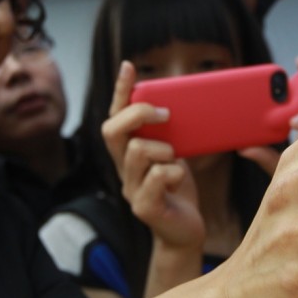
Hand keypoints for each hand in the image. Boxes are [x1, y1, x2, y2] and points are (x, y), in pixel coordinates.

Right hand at [101, 61, 204, 249]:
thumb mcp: (174, 154)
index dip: (119, 91)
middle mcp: (121, 168)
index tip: (129, 66)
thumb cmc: (179, 189)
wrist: (185, 232)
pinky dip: (176, 172)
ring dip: (164, 149)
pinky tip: (180, 180)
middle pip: (112, 129)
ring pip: (137, 150)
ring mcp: (130, 188)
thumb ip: (168, 135)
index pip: (115, 115)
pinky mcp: (144, 207)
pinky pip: (158, 177)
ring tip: (176, 160)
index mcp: (127, 152)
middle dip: (139, 114)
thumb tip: (180, 104)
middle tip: (166, 115)